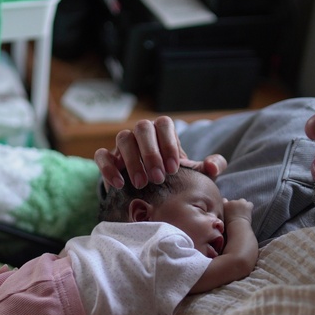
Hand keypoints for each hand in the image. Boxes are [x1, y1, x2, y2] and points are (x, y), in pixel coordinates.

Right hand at [94, 116, 226, 189]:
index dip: (169, 143)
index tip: (174, 168)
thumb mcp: (194, 174)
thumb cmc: (175, 177)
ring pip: (123, 138)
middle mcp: (142, 134)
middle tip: (158, 178)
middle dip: (150, 153)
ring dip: (132, 161)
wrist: (152, 191)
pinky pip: (102, 155)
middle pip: (142, 128)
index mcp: (163, 132)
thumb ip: (209, 168)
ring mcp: (123, 145)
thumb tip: (213, 167)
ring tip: (141, 183)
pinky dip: (108, 168)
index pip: (164, 124)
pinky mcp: (108, 158)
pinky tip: (119, 185)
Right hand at [224, 198, 253, 224]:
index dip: (228, 205)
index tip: (230, 209)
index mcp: (224, 205)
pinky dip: (249, 208)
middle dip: (236, 206)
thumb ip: (224, 213)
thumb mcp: (223, 219)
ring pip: (242, 201)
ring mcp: (239, 202)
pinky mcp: (247, 205)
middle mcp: (231, 202)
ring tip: (243, 213)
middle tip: (237, 214)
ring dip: (243, 206)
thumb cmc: (229, 227)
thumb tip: (227, 213)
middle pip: (234, 201)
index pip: (224, 200)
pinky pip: (250, 204)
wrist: (237, 227)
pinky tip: (248, 213)